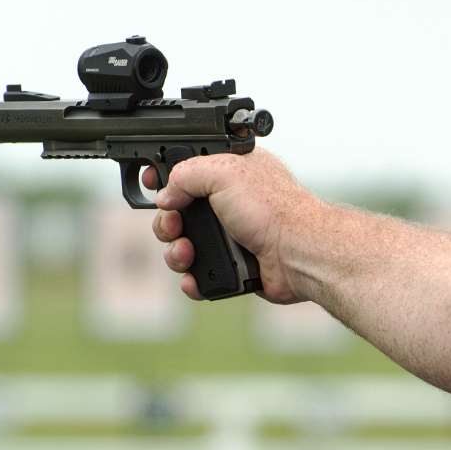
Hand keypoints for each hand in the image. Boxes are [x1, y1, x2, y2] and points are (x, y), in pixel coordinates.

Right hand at [144, 150, 313, 301]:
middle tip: (173, 226)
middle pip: (178, 212)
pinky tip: (194, 277)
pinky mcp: (232, 266)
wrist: (297, 253)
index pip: (188, 170)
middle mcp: (229, 203)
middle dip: (167, 221)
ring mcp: (230, 236)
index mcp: (230, 173)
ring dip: (176, 252)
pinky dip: (192, 278)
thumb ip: (185, 175)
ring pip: (184, 245)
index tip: (152, 182)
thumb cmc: (273, 209)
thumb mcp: (223, 172)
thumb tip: (166, 195)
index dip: (166, 177)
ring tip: (186, 253)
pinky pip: (200, 275)